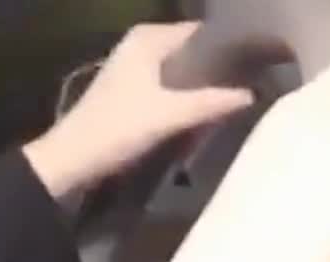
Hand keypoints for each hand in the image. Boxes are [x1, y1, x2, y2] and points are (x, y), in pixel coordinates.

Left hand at [24, 23, 252, 198]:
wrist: (72, 160)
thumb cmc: (117, 129)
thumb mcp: (168, 115)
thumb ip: (210, 103)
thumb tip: (250, 95)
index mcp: (149, 38)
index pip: (200, 32)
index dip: (228, 46)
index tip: (257, 63)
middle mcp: (140, 46)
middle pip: (191, 52)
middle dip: (217, 69)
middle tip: (251, 85)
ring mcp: (133, 70)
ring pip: (180, 72)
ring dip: (202, 87)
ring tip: (234, 100)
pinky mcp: (129, 94)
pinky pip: (168, 89)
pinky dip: (185, 99)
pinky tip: (202, 115)